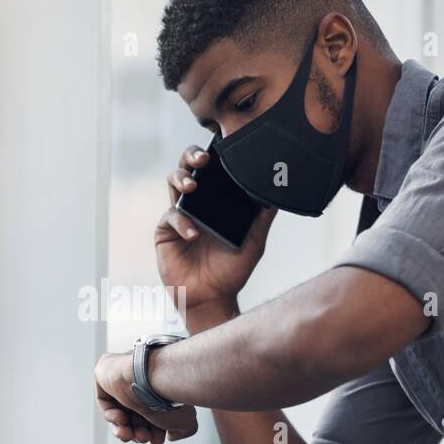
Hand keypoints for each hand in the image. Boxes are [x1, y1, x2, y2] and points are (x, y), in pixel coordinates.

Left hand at [94, 351, 197, 443]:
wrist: (157, 377)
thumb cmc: (171, 395)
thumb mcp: (186, 419)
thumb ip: (181, 430)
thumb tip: (169, 435)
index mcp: (162, 384)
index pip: (154, 411)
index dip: (154, 430)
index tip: (157, 440)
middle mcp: (143, 379)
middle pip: (135, 413)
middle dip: (138, 432)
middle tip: (144, 438)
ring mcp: (124, 374)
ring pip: (120, 410)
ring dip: (124, 429)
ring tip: (131, 435)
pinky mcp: (106, 372)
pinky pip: (105, 401)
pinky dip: (112, 416)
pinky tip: (121, 420)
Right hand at [158, 144, 276, 317]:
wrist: (211, 297)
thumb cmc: (231, 270)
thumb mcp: (254, 240)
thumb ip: (263, 216)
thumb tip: (278, 190)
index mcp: (216, 200)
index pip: (212, 168)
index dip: (214, 154)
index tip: (222, 147)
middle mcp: (196, 202)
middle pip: (188, 166)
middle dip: (192, 156)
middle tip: (203, 159)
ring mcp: (179, 214)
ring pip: (173, 182)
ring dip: (181, 178)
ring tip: (192, 186)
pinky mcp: (165, 231)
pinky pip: (170, 216)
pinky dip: (181, 222)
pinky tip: (192, 234)